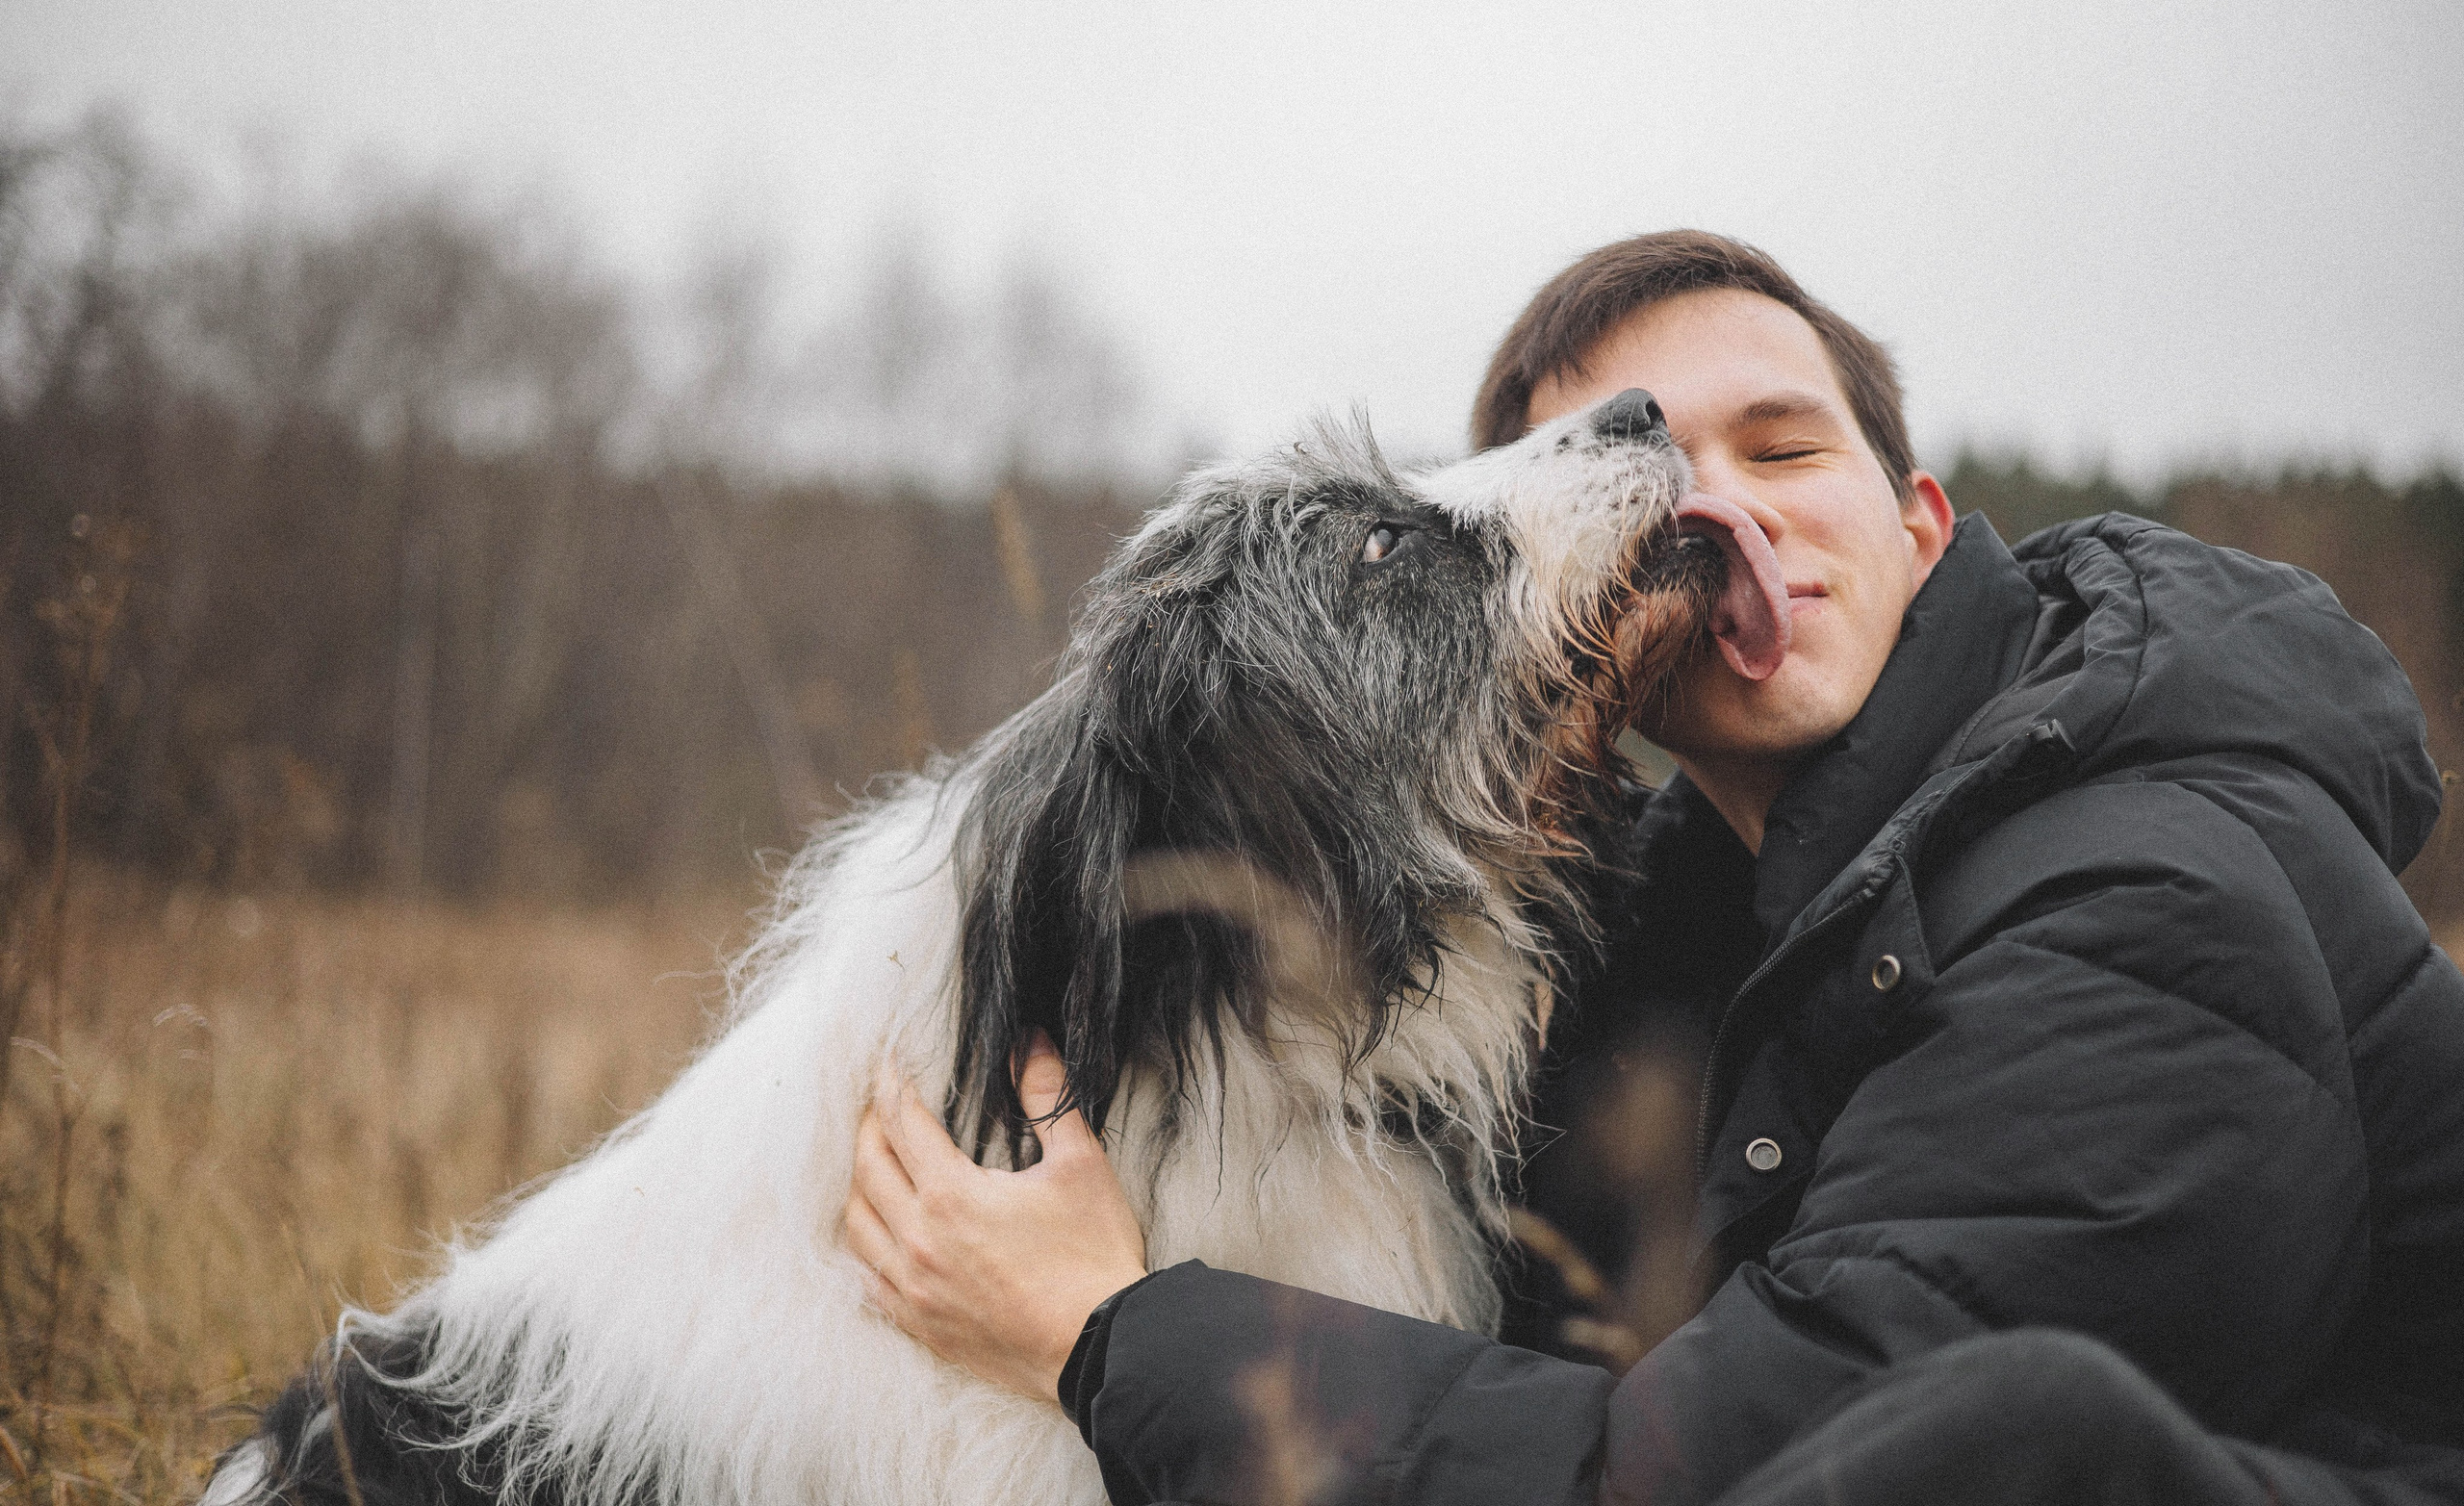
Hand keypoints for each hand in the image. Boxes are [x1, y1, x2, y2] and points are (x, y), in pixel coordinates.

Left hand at [843, 1031, 1147, 1402]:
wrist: (1101, 1349)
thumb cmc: (1093, 1257)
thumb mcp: (1081, 1166)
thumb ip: (1049, 1098)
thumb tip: (1031, 1042)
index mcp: (952, 1195)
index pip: (901, 1123)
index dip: (891, 1085)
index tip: (887, 1063)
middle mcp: (918, 1240)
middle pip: (867, 1168)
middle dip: (868, 1127)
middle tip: (877, 1105)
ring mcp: (913, 1288)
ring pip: (857, 1224)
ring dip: (858, 1184)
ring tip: (872, 1163)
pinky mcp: (920, 1325)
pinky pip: (867, 1279)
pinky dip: (864, 1245)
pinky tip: (876, 1234)